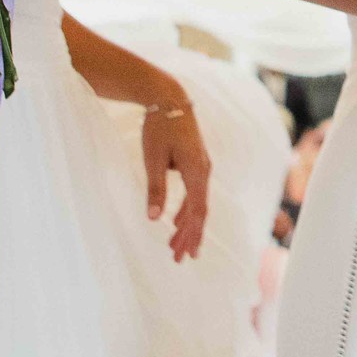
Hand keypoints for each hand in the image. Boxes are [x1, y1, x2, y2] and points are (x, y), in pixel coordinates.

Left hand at [141, 78, 210, 261]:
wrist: (169, 97)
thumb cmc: (160, 126)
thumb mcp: (153, 158)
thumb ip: (156, 188)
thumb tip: (154, 218)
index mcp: (197, 172)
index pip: (198, 211)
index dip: (194, 234)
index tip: (190, 254)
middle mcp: (203, 171)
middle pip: (199, 211)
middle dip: (189, 236)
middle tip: (179, 258)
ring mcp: (200, 166)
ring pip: (196, 203)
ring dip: (186, 225)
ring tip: (175, 245)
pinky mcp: (194, 162)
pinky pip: (193, 192)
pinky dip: (185, 209)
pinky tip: (175, 220)